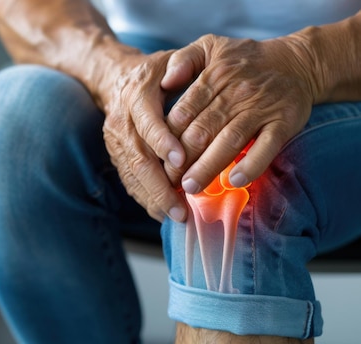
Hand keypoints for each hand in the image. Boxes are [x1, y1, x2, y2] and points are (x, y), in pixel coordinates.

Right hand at [100, 51, 187, 221]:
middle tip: (181, 209)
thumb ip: (182, 63)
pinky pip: (129, 180)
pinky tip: (164, 213)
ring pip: (132, 174)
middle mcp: (121, 120)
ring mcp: (115, 140)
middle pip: (137, 157)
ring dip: (154, 198)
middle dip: (160, 186)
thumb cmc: (155, 70)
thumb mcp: (170, 57)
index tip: (180, 162)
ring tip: (177, 217)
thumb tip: (179, 78)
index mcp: (136, 94)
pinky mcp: (116, 154)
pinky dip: (146, 198)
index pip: (147, 120)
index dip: (161, 141)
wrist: (114, 77)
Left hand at [160, 34, 317, 193]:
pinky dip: (251, 165)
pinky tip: (235, 181)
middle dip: (182, 159)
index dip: (167, 138)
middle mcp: (236, 93)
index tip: (156, 159)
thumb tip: (164, 81)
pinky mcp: (283, 123)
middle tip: (168, 181)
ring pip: (229, 141)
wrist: (295, 62)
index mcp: (213, 76)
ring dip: (208, 166)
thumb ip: (183, 60)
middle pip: (202, 130)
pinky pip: (266, 147)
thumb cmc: (242, 59)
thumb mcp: (209, 46)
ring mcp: (260, 109)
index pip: (183, 112)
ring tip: (191, 187)